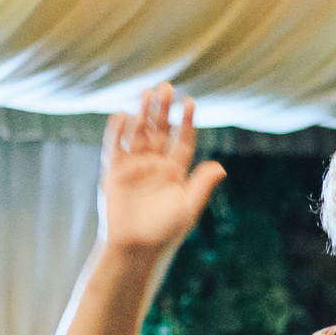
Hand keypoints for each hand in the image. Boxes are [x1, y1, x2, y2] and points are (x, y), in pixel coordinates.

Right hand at [99, 84, 226, 256]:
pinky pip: (115, 146)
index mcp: (175, 171)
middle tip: (167, 87)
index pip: (183, 140)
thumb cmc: (164, 231)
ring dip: (143, 114)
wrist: (134, 247)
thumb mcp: (188, 208)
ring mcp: (134, 166)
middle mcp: (155, 164)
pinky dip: (118, 130)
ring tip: (148, 92)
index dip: (186, 122)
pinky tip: (123, 114)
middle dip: (164, 110)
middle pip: (161, 131)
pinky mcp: (114, 171)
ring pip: (139, 133)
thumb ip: (202, 185)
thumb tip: (221, 167)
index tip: (190, 102)